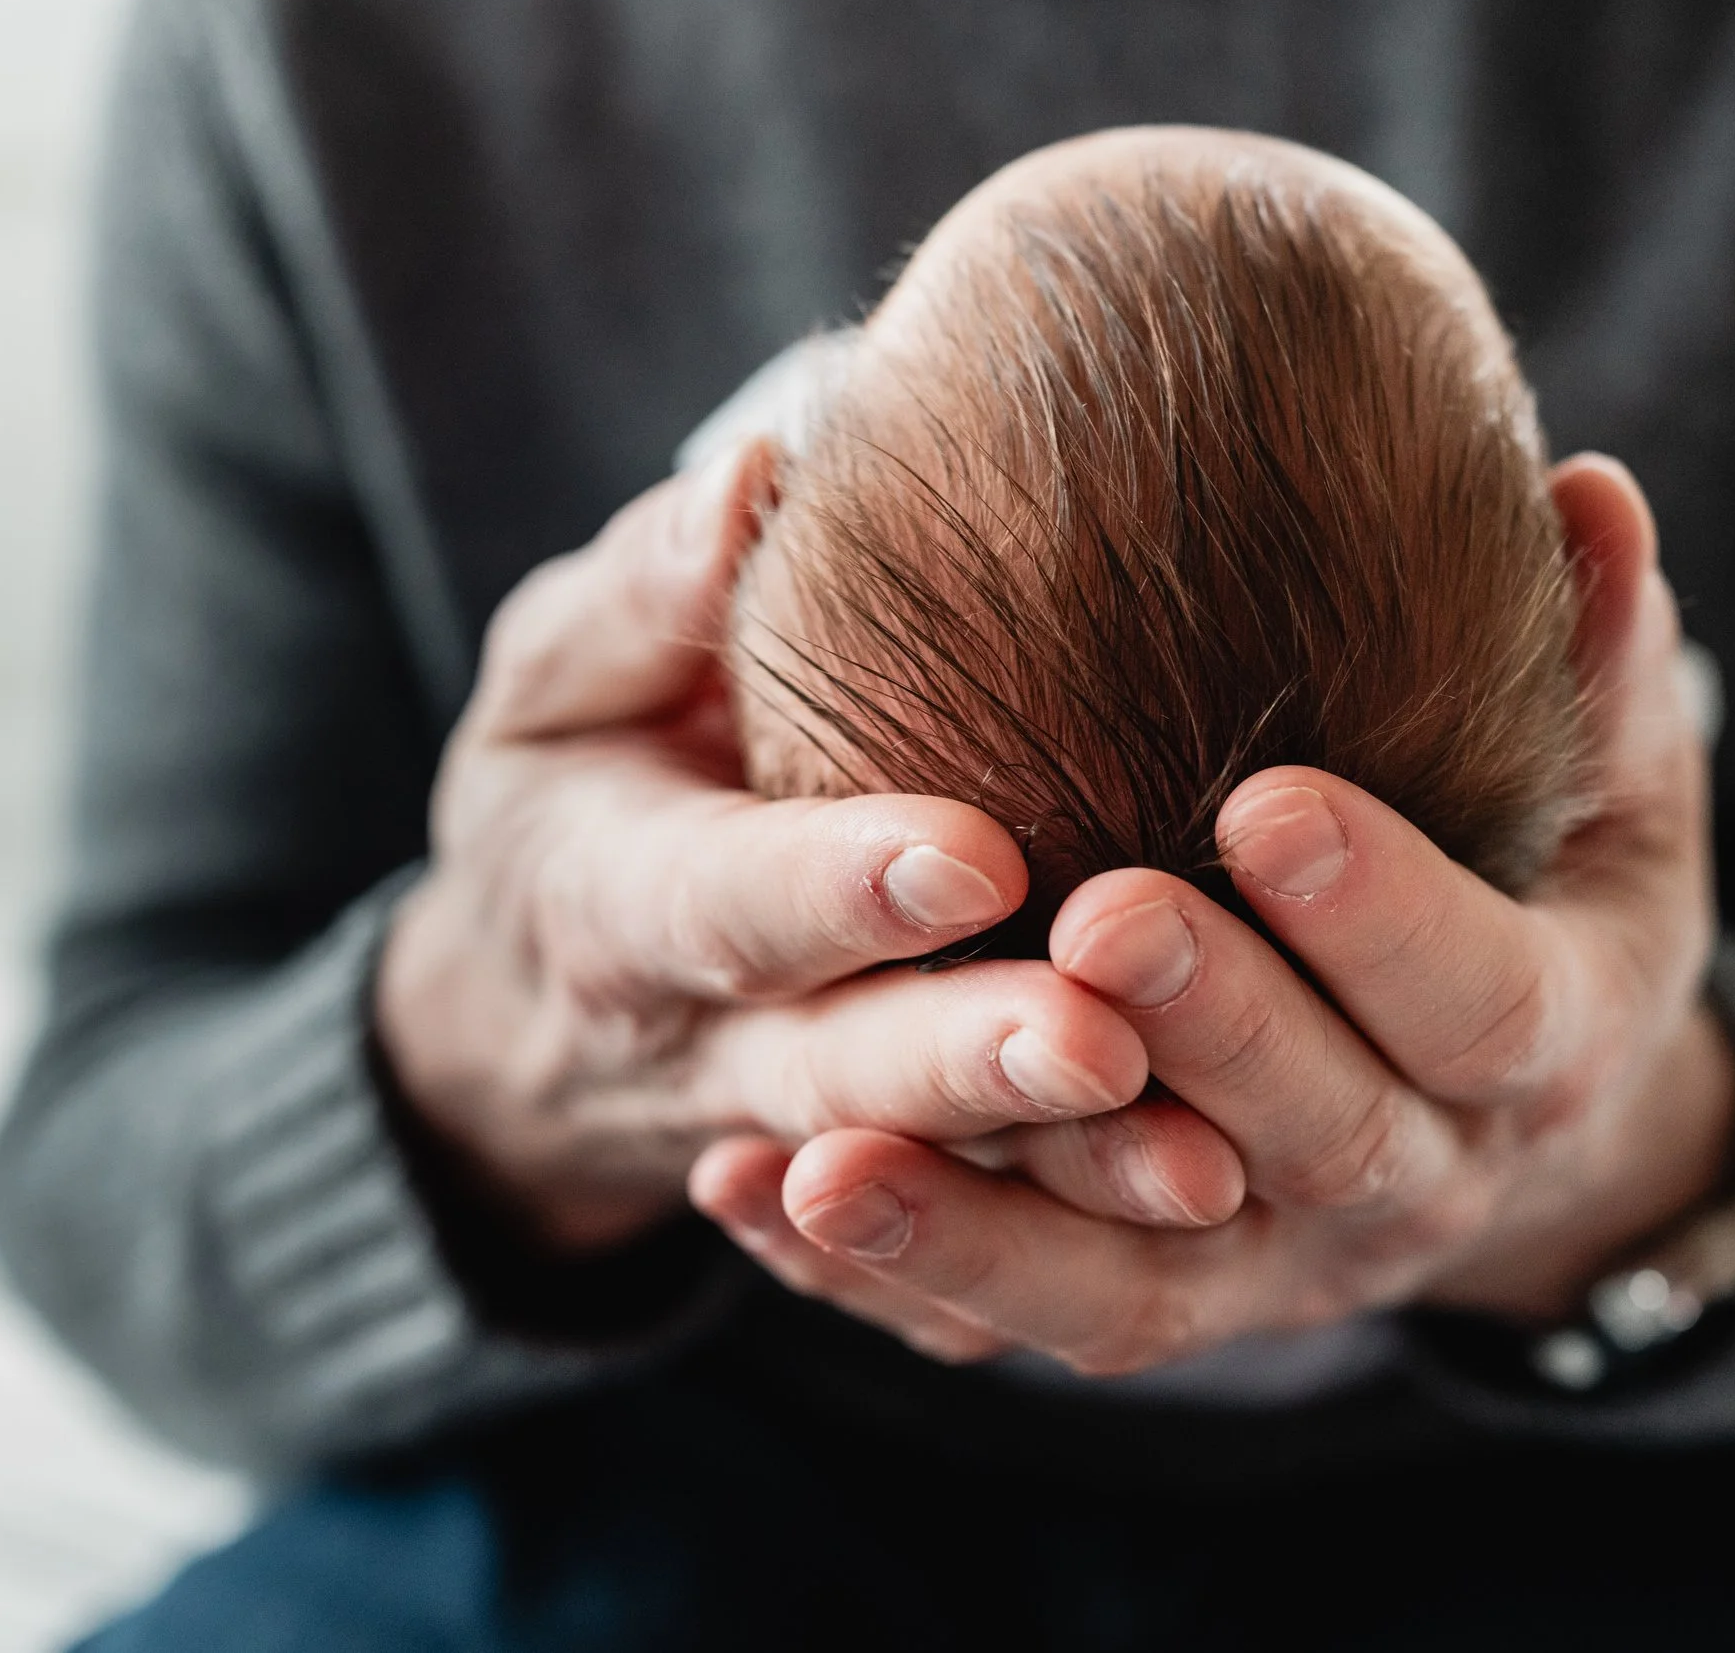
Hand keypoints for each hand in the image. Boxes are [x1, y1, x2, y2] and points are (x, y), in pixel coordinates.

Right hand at [374, 445, 1243, 1298]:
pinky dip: (1059, 1254)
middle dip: (969, 1064)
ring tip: (1208, 1166)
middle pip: (838, 1072)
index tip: (977, 856)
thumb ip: (646, 595)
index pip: (727, 902)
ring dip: (1060, 1179)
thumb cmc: (574, 790)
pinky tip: (1196, 1224)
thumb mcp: (555, 681)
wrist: (526, 1019)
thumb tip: (760, 474)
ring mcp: (781, 1145)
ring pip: (926, 1177)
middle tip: (1106, 1045)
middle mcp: (700, 1046)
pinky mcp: (859, 1206)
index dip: (841, 887)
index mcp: (615, 901)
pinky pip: (953, 1259)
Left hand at [689, 455, 1734, 1367]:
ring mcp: (1284, 1266)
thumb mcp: (1621, 790)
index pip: (1481, 996)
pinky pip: (1026, 1314)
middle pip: (1315, 1134)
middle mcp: (1422, 1180)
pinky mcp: (1171, 1303)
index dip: (1385, 914)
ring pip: (1137, 1280)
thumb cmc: (1552, 898)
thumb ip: (1601, 662)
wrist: (1508, 1121)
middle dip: (1204, 1031)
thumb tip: (1593, 493)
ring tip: (821, 1149)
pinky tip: (747, 1193)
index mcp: (1549, 1042)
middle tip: (1083, 923)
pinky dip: (896, 1265)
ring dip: (982, 1219)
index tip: (1268, 799)